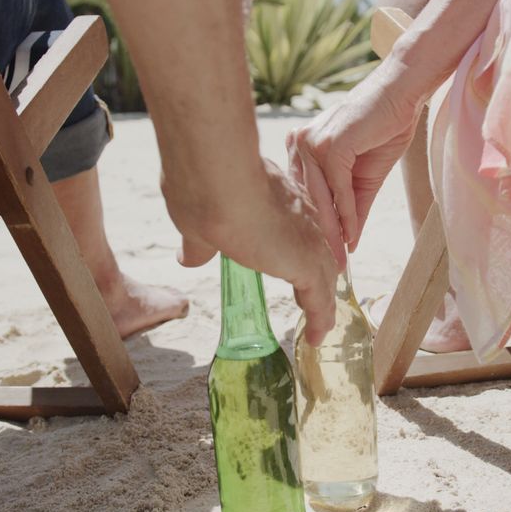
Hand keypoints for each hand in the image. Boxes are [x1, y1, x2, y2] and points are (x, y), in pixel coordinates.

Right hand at [172, 158, 337, 345]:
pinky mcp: (307, 262)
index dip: (293, 248)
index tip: (292, 262)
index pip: (293, 228)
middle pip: (315, 251)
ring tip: (320, 324)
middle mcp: (297, 215)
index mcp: (274, 199)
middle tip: (315, 297)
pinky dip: (320, 318)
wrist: (215, 175)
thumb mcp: (197, 223)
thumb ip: (199, 244)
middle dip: (316, 275)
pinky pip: (319, 299)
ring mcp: (306, 238)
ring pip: (322, 275)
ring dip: (320, 301)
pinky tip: (316, 335)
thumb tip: (188, 258)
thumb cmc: (201, 187)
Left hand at [286, 69, 423, 260]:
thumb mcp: (365, 176)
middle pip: (309, 200)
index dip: (314, 227)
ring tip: (339, 258)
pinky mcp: (330, 144)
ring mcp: (312, 142)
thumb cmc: (383, 128)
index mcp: (301, 148)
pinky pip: (337, 188)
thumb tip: (349, 239)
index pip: (304, 196)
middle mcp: (300, 144)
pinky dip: (346, 213)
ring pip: (320, 198)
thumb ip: (353, 205)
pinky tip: (352, 234)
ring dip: (331, 231)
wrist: (401, 95)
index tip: (325, 255)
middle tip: (330, 267)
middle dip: (321, 236)